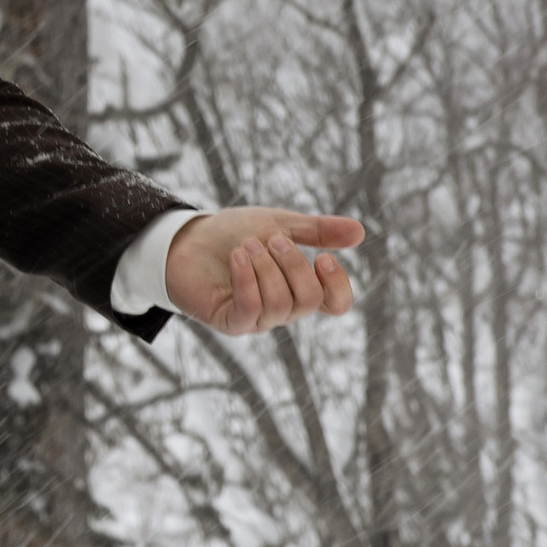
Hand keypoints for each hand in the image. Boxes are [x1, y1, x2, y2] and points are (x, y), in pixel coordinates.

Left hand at [165, 207, 363, 333]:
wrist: (186, 239)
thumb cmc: (234, 234)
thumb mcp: (279, 224)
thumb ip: (316, 231)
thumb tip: (360, 233)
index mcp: (300, 286)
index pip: (336, 304)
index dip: (338, 287)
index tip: (324, 257)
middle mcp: (283, 308)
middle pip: (308, 300)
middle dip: (293, 264)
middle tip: (272, 239)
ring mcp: (257, 318)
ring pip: (280, 305)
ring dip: (265, 268)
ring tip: (247, 245)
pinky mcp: (230, 322)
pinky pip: (251, 310)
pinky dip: (247, 280)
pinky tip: (238, 257)